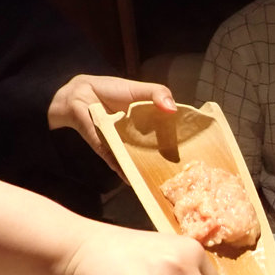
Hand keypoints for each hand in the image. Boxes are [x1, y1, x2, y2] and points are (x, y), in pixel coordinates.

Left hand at [47, 74, 177, 174]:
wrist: (80, 95)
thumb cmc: (111, 90)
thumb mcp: (139, 90)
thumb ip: (157, 94)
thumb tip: (174, 109)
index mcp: (150, 123)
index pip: (168, 135)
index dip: (180, 143)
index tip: (194, 154)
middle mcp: (139, 138)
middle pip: (155, 153)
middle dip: (166, 164)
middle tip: (181, 175)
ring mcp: (124, 146)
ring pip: (138, 162)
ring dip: (148, 173)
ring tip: (162, 185)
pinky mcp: (108, 150)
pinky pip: (119, 164)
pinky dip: (126, 174)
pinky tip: (136, 183)